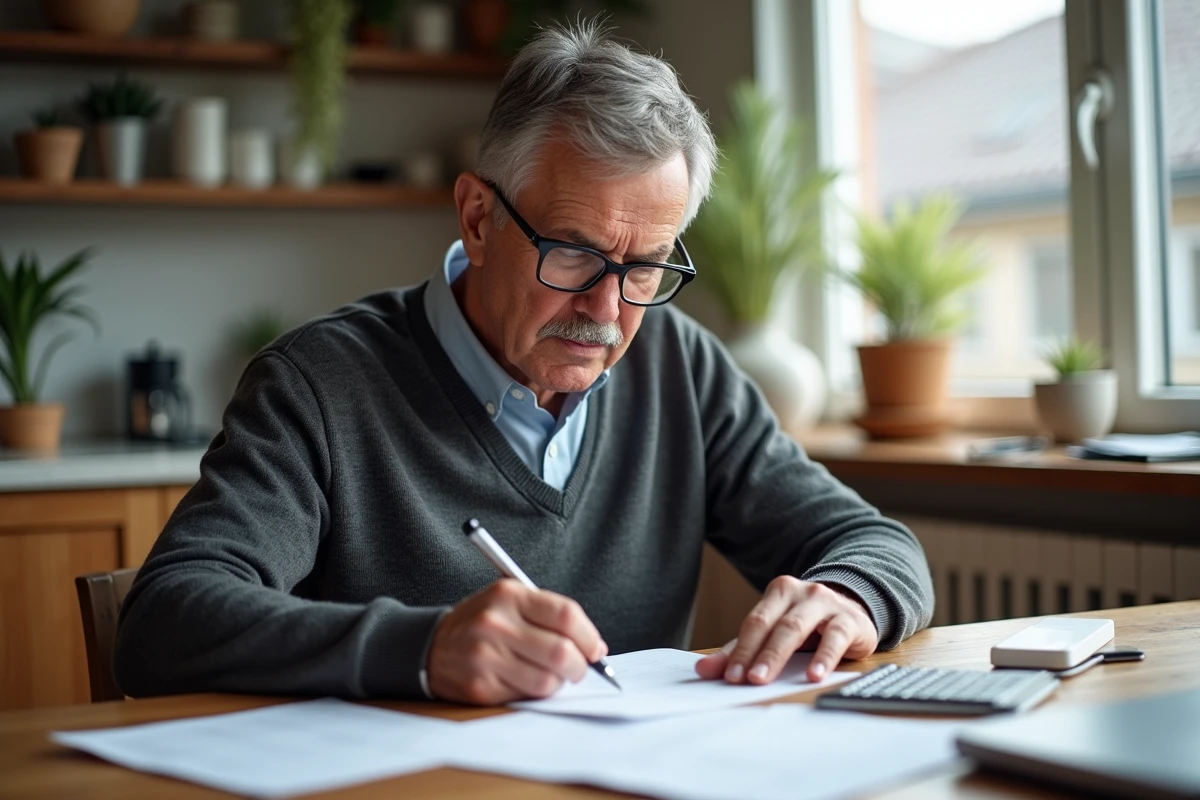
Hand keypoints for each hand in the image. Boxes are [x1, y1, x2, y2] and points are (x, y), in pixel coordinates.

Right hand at [426, 578, 607, 704]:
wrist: (430, 645)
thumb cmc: (481, 623)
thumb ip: (550, 616)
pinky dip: (535, 693)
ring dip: (558, 682)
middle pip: (561, 652)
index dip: (589, 636)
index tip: (595, 649)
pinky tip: (525, 681)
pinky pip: (526, 696)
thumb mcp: (510, 601)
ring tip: (550, 675)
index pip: (566, 615)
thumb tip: (594, 648)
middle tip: (578, 668)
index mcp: (508, 595)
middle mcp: (495, 623)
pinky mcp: (480, 686)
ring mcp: (486, 657)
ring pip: (547, 681)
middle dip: (580, 666)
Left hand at [694, 577, 876, 684]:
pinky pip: (835, 637)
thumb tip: (704, 670)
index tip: (729, 677)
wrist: (856, 609)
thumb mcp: (777, 631)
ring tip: (768, 679)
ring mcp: (825, 603)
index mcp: (778, 593)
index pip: (754, 622)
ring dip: (780, 655)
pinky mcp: (850, 620)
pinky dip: (824, 657)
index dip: (741, 650)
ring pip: (798, 627)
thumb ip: (742, 649)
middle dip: (757, 654)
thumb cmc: (809, 624)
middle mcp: (801, 593)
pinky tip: (814, 675)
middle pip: (773, 625)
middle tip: (747, 680)